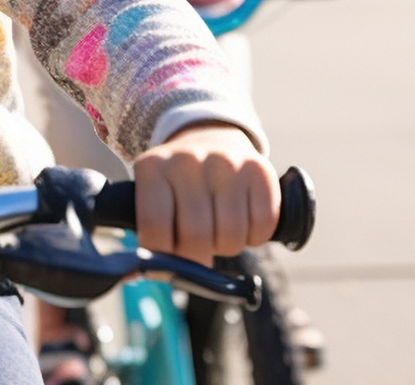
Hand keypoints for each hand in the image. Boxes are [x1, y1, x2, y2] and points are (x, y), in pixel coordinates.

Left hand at [132, 122, 277, 264]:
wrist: (211, 141)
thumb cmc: (180, 187)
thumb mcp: (156, 199)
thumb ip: (153, 234)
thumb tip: (154, 273)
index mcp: (152, 168)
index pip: (154, 227)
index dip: (164, 256)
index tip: (170, 260)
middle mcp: (188, 160)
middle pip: (196, 236)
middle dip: (199, 256)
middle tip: (199, 248)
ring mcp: (226, 161)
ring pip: (231, 237)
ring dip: (227, 246)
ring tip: (218, 230)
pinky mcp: (259, 169)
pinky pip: (263, 225)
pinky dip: (255, 237)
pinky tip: (243, 221)